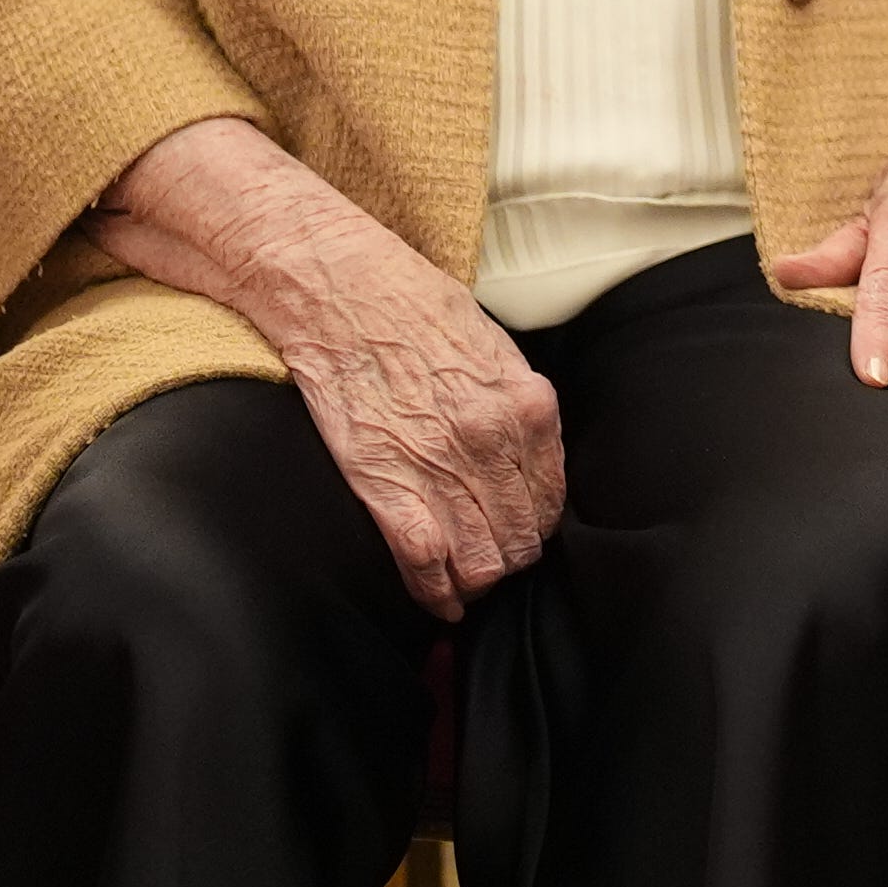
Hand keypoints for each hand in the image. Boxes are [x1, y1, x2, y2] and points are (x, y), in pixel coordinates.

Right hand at [93, 113, 562, 619]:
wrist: (335, 284)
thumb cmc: (410, 304)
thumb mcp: (492, 345)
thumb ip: (518, 404)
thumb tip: (533, 454)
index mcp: (527, 405)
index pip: (552, 496)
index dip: (537, 524)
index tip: (523, 530)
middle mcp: (493, 440)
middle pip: (522, 537)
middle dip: (511, 558)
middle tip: (495, 562)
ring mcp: (441, 466)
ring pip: (483, 561)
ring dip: (478, 581)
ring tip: (467, 584)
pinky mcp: (385, 484)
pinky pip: (425, 562)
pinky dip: (434, 592)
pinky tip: (438, 602)